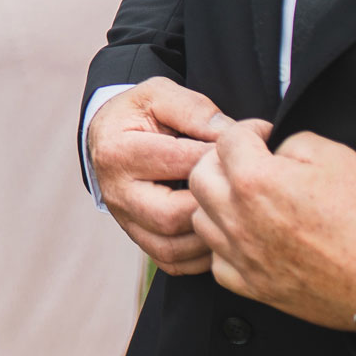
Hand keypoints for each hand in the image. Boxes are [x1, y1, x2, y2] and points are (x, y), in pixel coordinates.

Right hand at [87, 77, 225, 273]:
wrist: (109, 135)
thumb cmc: (140, 113)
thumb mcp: (160, 94)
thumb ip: (194, 109)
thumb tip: (231, 134)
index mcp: (118, 151)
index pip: (179, 162)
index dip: (219, 156)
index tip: (246, 150)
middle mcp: (116, 192)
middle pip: (172, 216)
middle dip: (214, 205)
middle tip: (240, 191)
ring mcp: (125, 220)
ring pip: (172, 247)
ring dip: (210, 236)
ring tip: (235, 214)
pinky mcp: (138, 238)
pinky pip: (171, 261)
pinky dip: (200, 256)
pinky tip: (219, 233)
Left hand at [189, 121, 355, 329]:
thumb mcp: (335, 156)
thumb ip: (293, 142)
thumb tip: (274, 149)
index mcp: (255, 180)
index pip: (227, 139)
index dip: (249, 130)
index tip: (264, 136)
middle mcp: (238, 217)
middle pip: (200, 176)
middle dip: (220, 162)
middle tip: (247, 164)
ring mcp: (241, 254)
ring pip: (201, 218)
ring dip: (217, 204)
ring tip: (244, 201)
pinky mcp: (251, 285)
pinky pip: (216, 261)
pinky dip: (226, 248)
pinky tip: (248, 239)